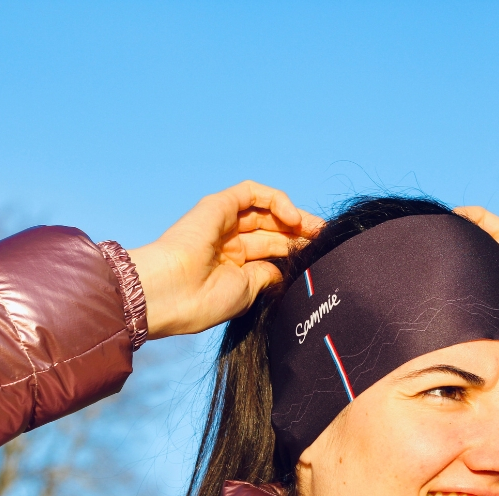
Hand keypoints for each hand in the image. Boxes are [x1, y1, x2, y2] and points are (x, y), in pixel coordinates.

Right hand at [129, 181, 323, 338]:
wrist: (173, 293)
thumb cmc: (205, 301)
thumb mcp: (249, 291)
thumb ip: (268, 275)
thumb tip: (285, 267)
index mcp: (233, 267)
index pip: (271, 250)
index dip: (295, 249)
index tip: (322, 254)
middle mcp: (228, 242)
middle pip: (272, 230)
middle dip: (300, 233)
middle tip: (325, 239)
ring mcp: (222, 222)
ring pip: (264, 211)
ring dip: (293, 216)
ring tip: (315, 229)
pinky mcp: (217, 205)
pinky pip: (251, 192)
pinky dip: (275, 199)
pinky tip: (292, 217)